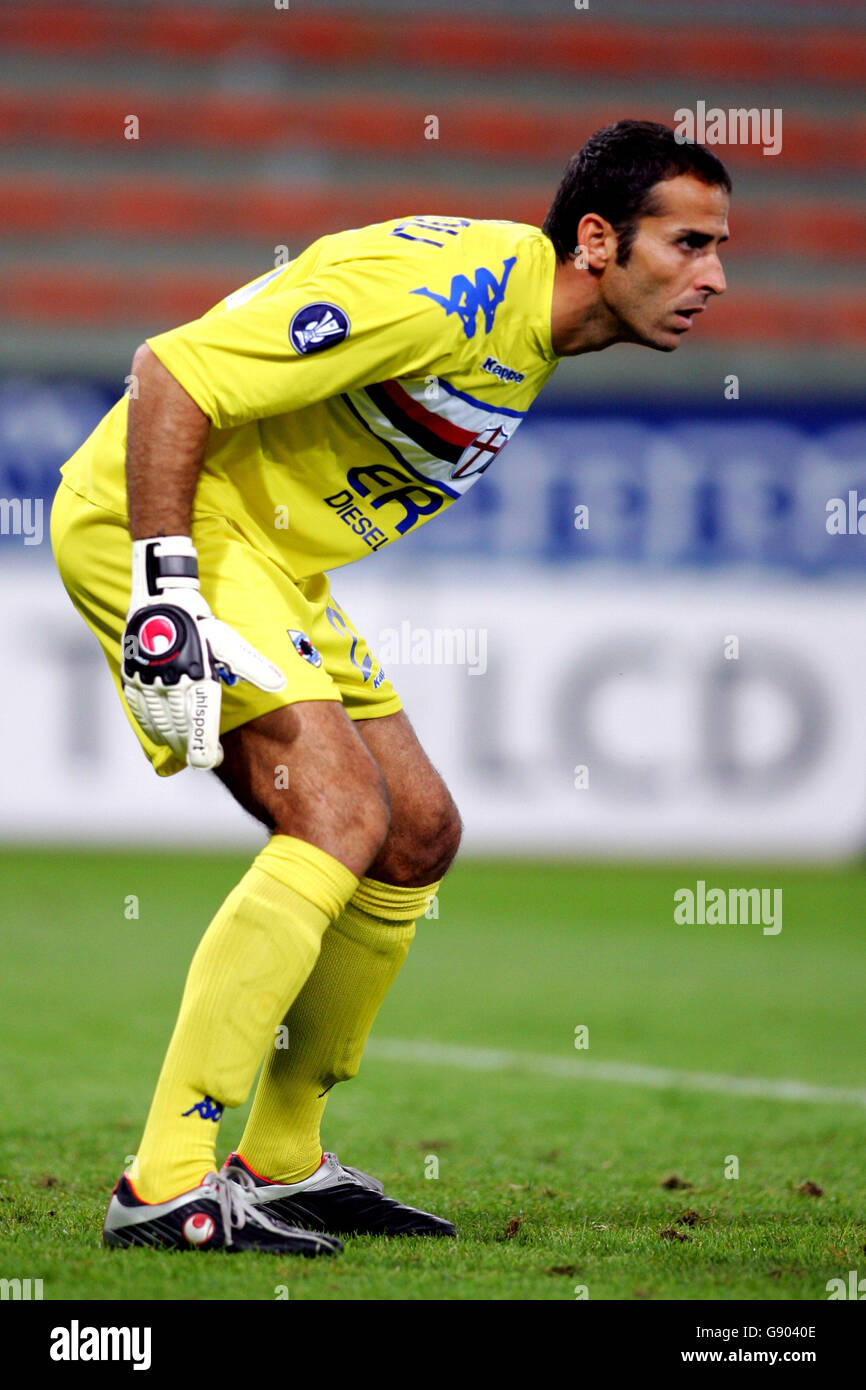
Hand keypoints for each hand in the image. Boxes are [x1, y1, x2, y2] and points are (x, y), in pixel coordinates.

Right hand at [122, 536, 284, 769]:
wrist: (160, 599)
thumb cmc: (199, 622)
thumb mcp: (229, 641)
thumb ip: (252, 666)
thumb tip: (280, 683)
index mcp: (195, 679)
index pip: (200, 725)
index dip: (204, 749)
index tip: (211, 760)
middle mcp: (169, 684)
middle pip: (179, 730)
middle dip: (190, 748)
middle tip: (201, 758)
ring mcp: (147, 683)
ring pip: (158, 724)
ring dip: (172, 741)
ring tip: (184, 749)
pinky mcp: (131, 678)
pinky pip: (139, 712)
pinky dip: (150, 727)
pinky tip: (160, 734)